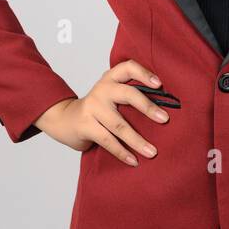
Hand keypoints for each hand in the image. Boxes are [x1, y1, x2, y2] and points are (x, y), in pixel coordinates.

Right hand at [34, 60, 169, 165]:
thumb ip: (129, 94)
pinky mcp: (85, 125)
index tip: (159, 84)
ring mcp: (92, 107)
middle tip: (165, 119)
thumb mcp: (110, 95)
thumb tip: (164, 108)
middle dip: (148, 107)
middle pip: (128, 94)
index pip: (128, 67)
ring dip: (137, 140)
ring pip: (119, 124)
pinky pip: (108, 140)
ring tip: (152, 152)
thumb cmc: (97, 108)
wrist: (63, 119)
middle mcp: (102, 89)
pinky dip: (122, 152)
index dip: (144, 73)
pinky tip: (134, 161)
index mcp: (110, 79)